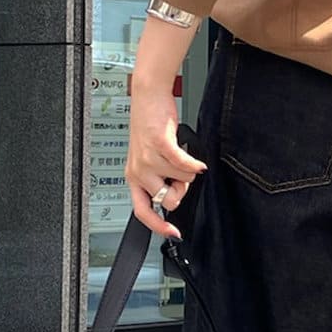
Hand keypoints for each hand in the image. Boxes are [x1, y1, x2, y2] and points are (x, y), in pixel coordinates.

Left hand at [126, 85, 206, 237]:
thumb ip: (159, 179)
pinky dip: (195, 164)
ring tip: (180, 154)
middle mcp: (138, 171)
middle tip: (180, 174)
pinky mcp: (160, 144)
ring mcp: (148, 158)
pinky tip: (197, 161)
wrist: (148, 98)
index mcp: (133, 177)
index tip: (174, 233)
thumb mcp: (148, 158)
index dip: (159, 226)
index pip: (143, 211)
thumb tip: (177, 196)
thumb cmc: (150, 126)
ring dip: (188, 169)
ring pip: (182, 180)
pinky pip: (184, 164)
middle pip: (170, 199)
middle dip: (182, 189)